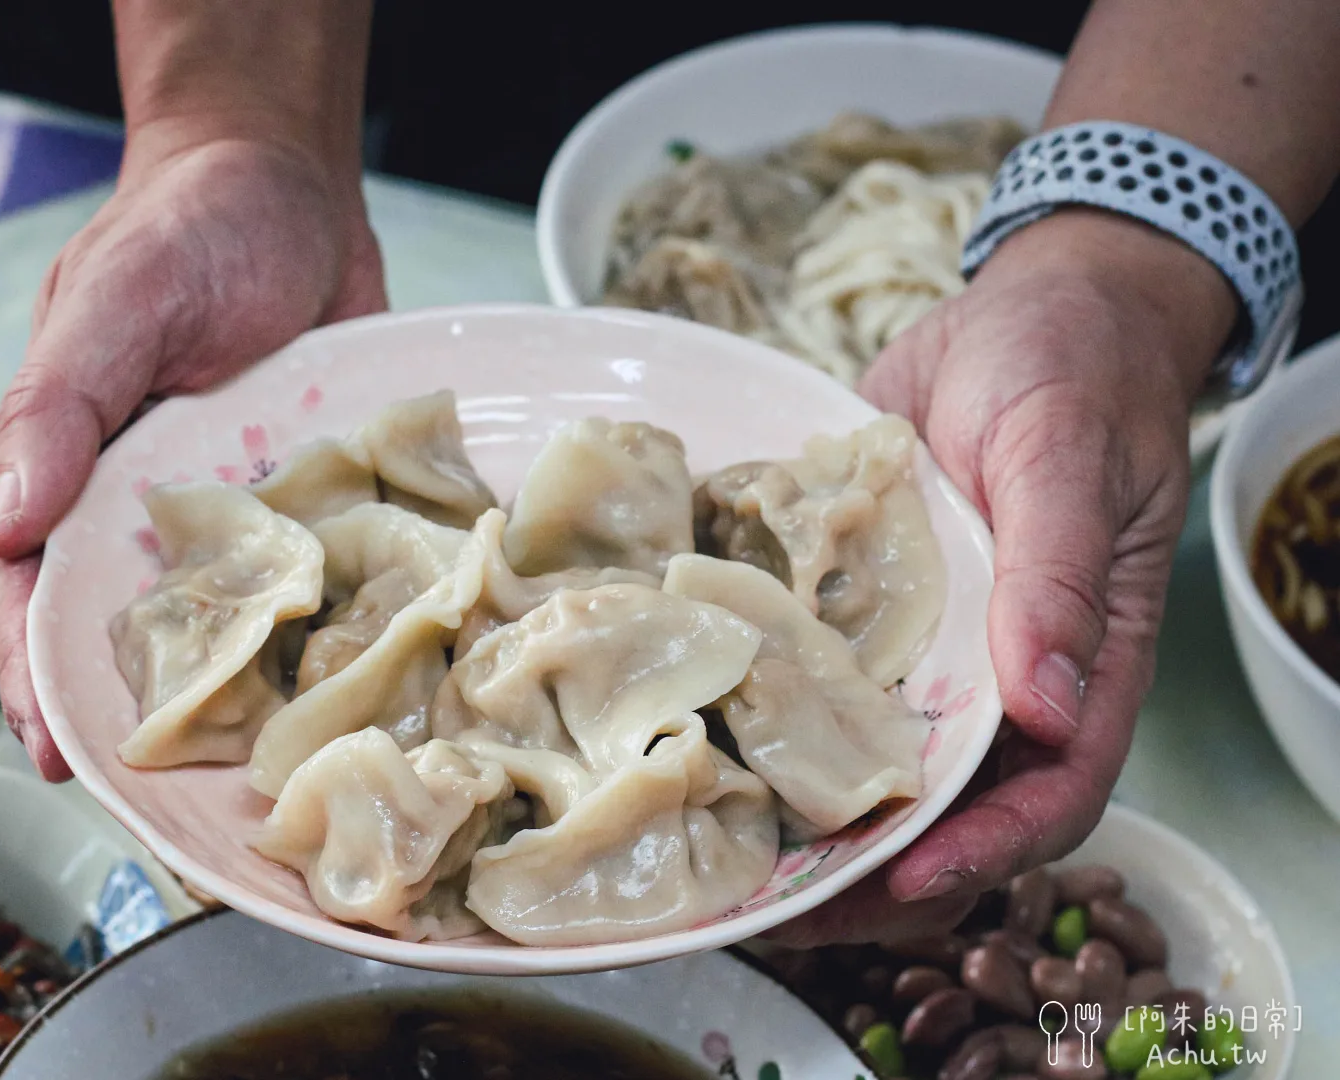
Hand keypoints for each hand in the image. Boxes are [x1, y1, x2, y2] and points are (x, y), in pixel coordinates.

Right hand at [0, 133, 385, 780]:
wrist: (293, 185)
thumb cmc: (186, 229)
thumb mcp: (111, 305)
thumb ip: (54, 407)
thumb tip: (1, 524)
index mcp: (77, 473)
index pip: (33, 593)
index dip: (36, 676)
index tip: (51, 750)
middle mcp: (155, 509)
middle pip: (136, 631)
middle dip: (144, 714)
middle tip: (166, 796)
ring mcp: (244, 512)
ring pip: (233, 622)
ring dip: (243, 691)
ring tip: (264, 771)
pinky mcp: (320, 500)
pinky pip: (322, 577)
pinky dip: (334, 628)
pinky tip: (361, 681)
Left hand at [767, 209, 1234, 946]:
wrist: (1020, 316)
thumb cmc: (1072, 376)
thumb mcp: (1068, 460)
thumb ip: (1060, 575)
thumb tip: (1049, 702)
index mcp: (1074, 666)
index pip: (1048, 795)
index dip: (982, 854)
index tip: (902, 883)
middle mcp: (994, 681)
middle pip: (945, 812)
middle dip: (867, 873)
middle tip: (775, 905)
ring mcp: (923, 654)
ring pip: (869, 764)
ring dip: (804, 819)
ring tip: (719, 858)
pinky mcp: (859, 615)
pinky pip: (816, 684)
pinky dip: (764, 722)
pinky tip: (693, 745)